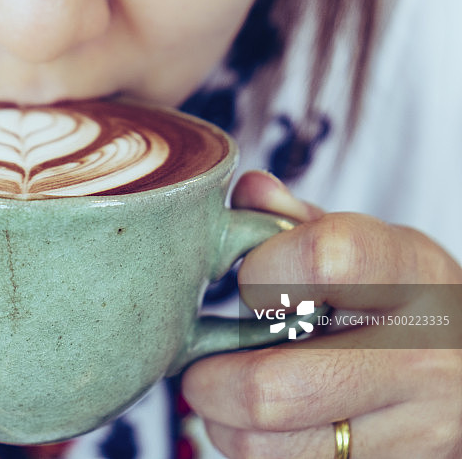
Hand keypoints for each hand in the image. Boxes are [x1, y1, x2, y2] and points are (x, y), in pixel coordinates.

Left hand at [182, 171, 461, 457]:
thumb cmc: (397, 298)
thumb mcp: (366, 246)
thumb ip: (298, 221)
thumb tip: (249, 193)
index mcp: (413, 273)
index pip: (323, 260)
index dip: (259, 270)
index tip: (246, 280)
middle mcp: (423, 357)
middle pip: (272, 388)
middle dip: (211, 377)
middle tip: (202, 363)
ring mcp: (416, 429)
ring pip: (266, 447)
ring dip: (223, 422)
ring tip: (229, 394)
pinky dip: (253, 449)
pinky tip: (265, 424)